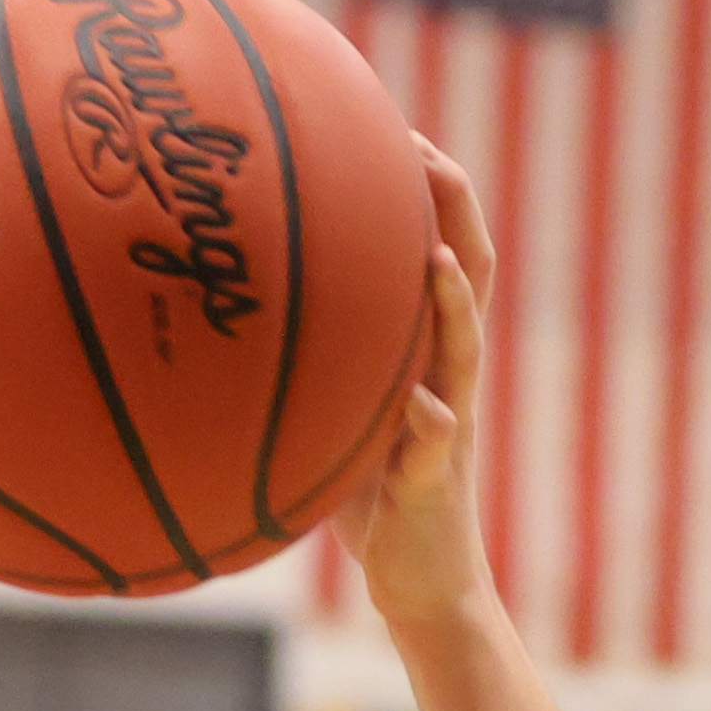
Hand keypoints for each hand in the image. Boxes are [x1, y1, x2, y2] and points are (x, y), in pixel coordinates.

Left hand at [331, 138, 497, 631]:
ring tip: (437, 258)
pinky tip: (418, 403)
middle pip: (470, 272)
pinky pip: (437, 447)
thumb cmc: (373, 503)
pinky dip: (429, 422)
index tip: (389, 124)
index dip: (422, 188)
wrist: (424, 586)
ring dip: (454, 304)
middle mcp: (449, 377)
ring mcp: (449, 426)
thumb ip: (318, 370)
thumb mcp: (340, 420)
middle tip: (421, 150)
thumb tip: (240, 323)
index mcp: (427, 356)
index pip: (439, 249)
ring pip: (465, 350)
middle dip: (450, 208)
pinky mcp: (435, 484)